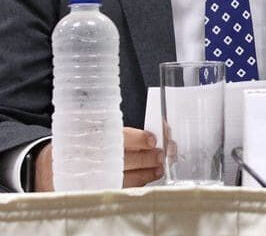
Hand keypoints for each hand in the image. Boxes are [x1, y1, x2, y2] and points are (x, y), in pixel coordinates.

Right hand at [32, 127, 162, 190]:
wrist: (48, 168)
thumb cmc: (77, 145)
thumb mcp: (92, 131)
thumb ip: (118, 133)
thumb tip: (151, 135)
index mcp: (90, 138)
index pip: (117, 138)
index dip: (137, 139)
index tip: (152, 139)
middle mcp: (90, 158)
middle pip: (124, 159)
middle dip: (146, 157)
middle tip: (161, 154)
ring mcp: (92, 177)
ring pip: (124, 176)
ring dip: (146, 172)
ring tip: (159, 167)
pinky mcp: (94, 190)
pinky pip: (120, 188)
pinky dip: (137, 183)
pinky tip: (148, 178)